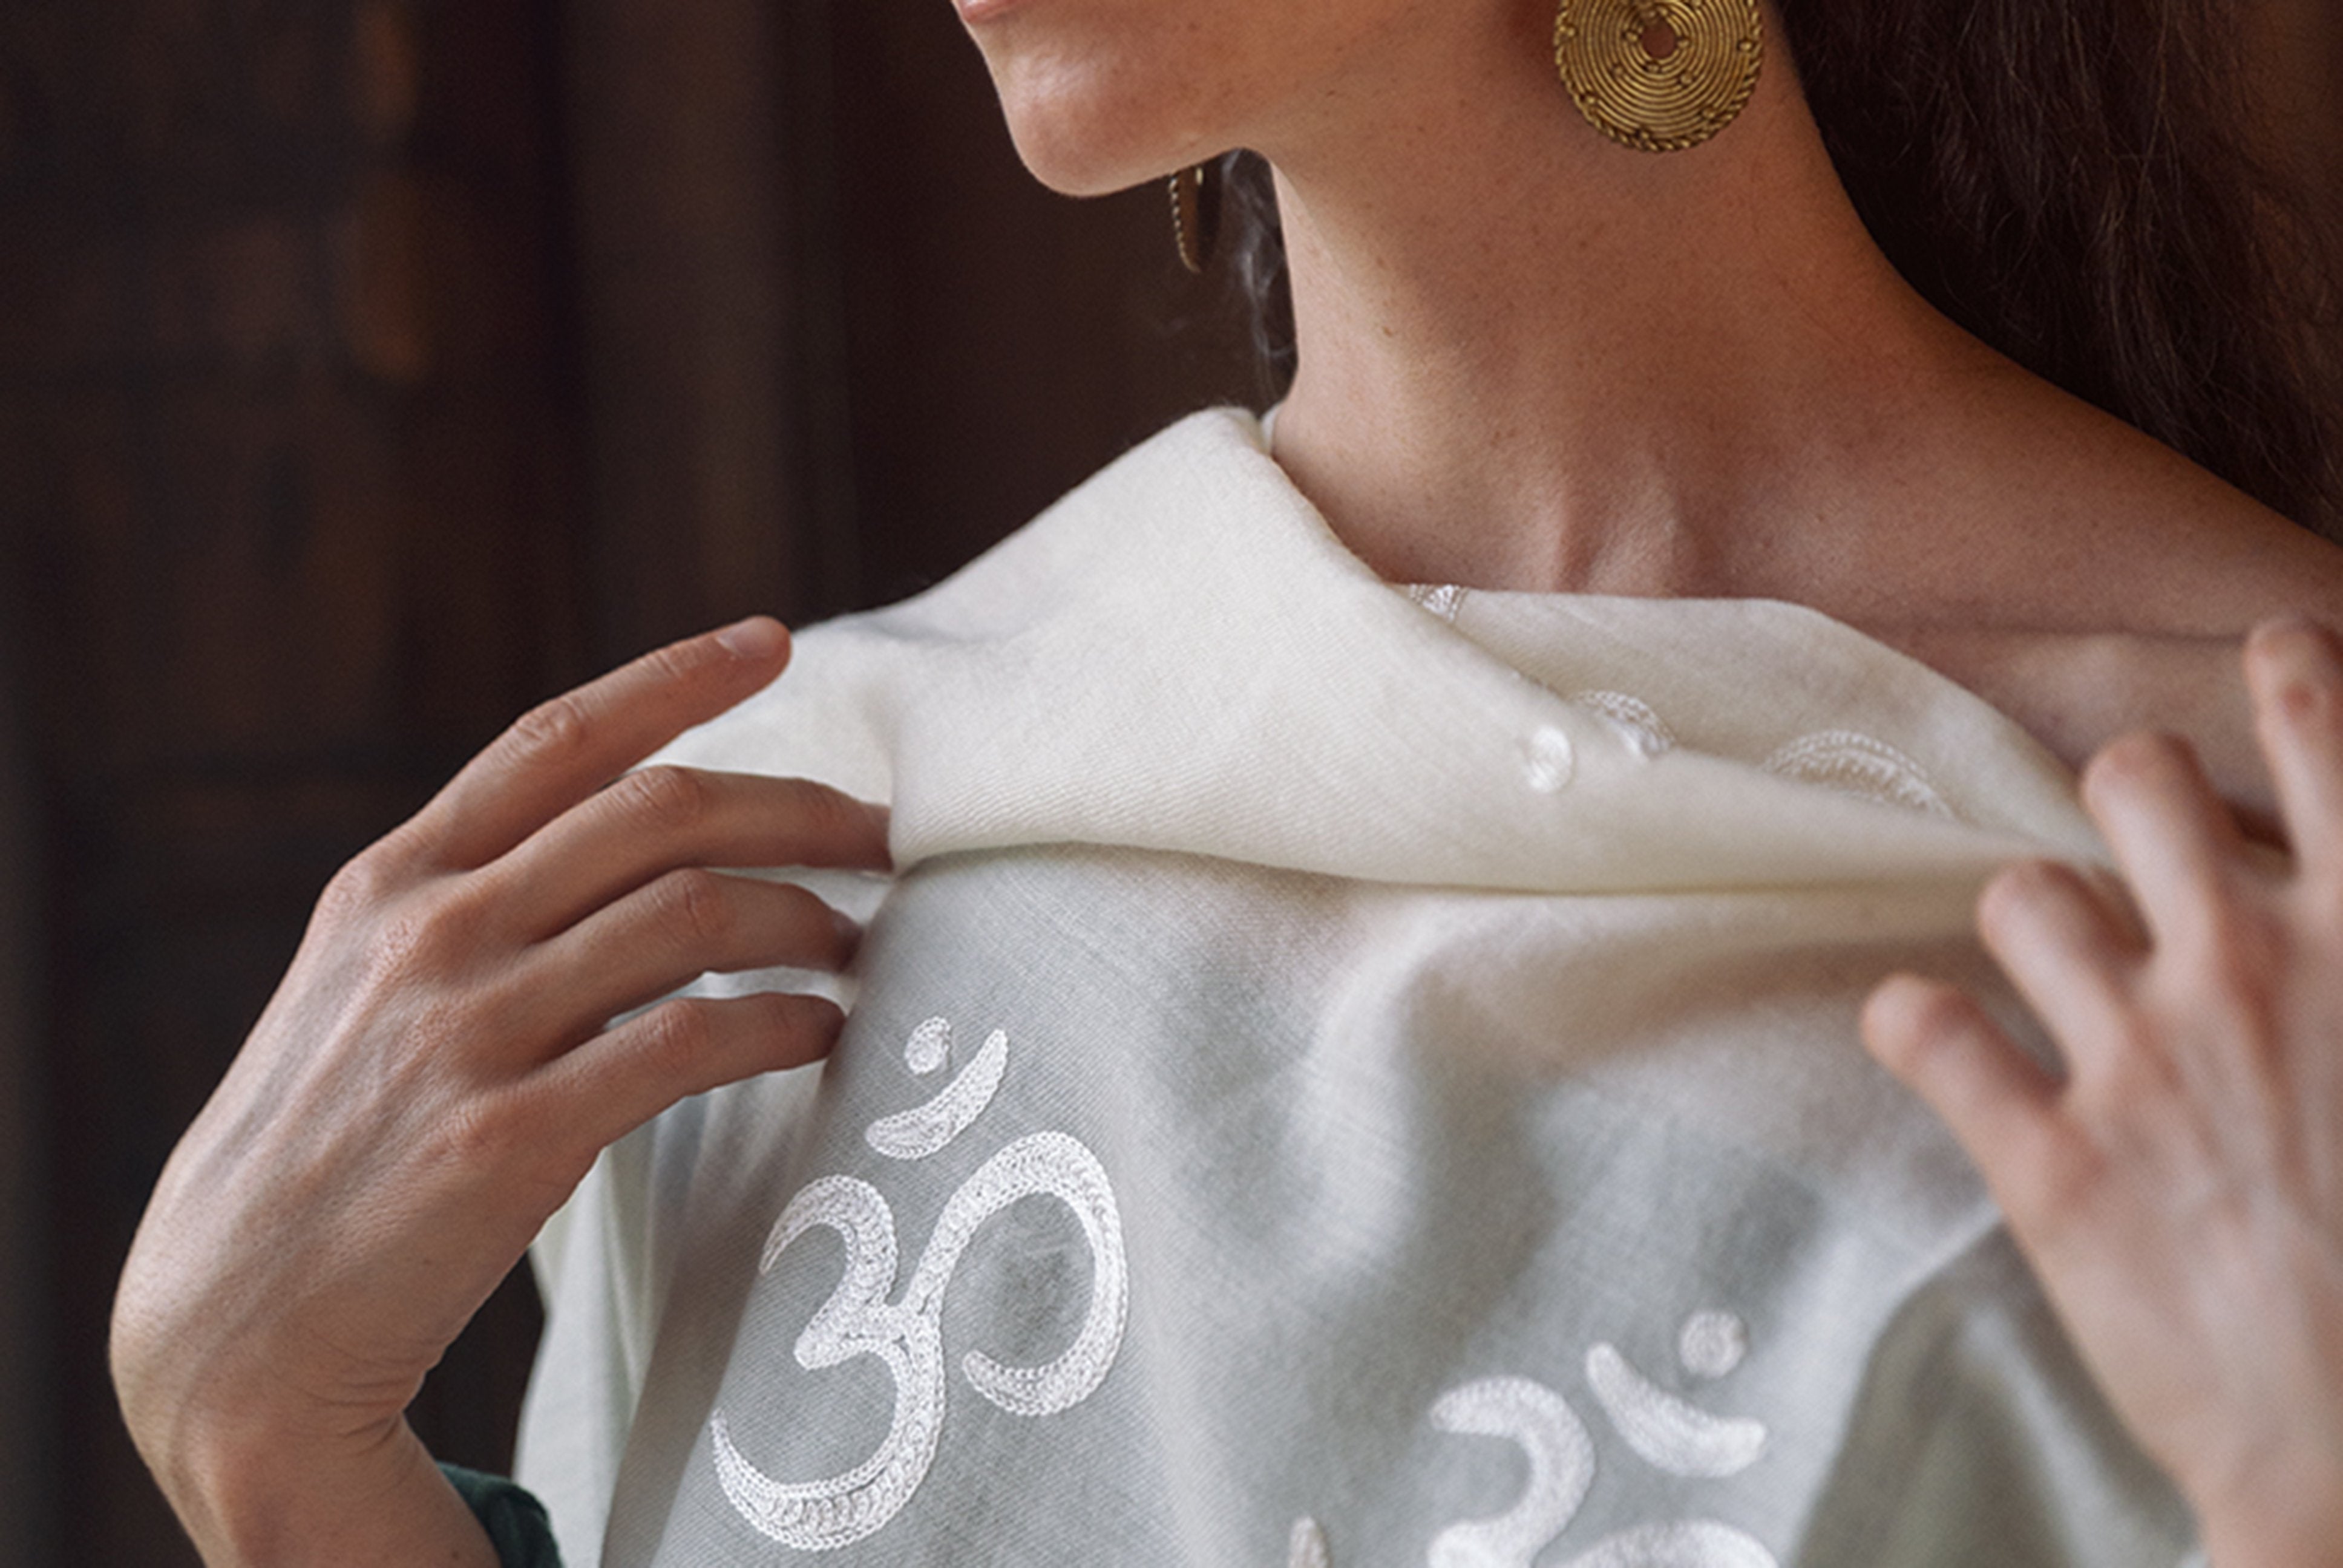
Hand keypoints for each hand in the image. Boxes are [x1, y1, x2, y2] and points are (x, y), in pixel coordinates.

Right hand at [111, 617, 891, 1566]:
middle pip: (659, 813)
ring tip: (860, 945)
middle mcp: (430, 934)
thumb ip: (468, 912)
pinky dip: (779, 1025)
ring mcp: (466, 1032)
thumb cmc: (320, 1154)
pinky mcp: (508, 1138)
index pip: (555, 741)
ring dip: (807, 920)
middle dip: (797, 809)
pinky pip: (688, 1045)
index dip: (672, 677)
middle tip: (883, 834)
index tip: (773, 641)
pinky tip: (820, 1031)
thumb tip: (616, 855)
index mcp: (392, 883)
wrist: (231, 1330)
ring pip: (692, 916)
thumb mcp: (360, 993)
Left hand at [1862, 618, 2342, 1567]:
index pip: (2324, 738)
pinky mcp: (2051, 1166)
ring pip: (2021, 896)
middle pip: (2134, 780)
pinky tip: (1929, 1038)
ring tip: (2056, 980)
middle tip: (2141, 853)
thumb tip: (2326, 888)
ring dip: (2032, 926)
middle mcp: (2253, 974)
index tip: (2268, 666)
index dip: (2287, 681)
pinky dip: (1910, 1024)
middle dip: (2130, 795)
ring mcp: (2142, 1065)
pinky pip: (1922, 1029)